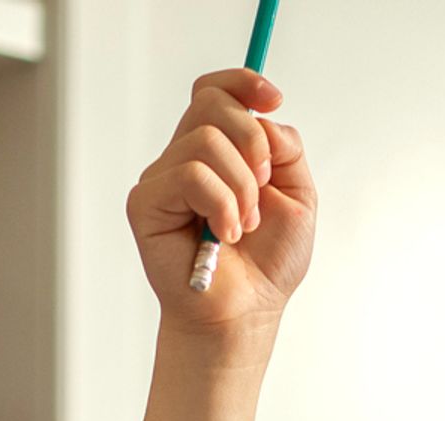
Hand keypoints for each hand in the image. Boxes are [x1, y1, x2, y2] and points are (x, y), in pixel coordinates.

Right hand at [127, 69, 315, 343]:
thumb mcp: (298, 198)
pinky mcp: (146, 202)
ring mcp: (163, 178)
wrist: (245, 314)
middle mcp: (186, 158)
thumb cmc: (266, 266)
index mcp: (219, 152)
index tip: (274, 98)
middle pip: (212, 104)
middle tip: (263, 187)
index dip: (242, 83)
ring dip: (241, 187)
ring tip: (244, 226)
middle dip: (252, 141)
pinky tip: (225, 236)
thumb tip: (266, 116)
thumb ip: (287, 149)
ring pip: (205, 141)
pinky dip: (221, 205)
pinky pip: (191, 175)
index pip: (216, 92)